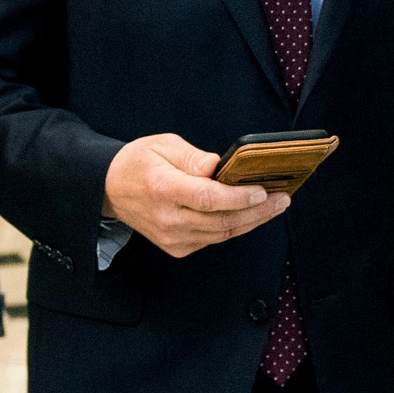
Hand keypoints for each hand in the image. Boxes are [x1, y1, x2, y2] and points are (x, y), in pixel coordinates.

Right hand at [102, 133, 287, 257]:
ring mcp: (172, 237)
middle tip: (282, 199)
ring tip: (275, 206)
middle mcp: (168, 219)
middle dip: (257, 211)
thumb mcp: (163, 145)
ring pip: (221, 233)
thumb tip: (221, 167)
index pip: (207, 198)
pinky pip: (213, 239)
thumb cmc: (138, 163)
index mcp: (163, 189)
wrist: (111, 188)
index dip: (238, 197)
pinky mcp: (177, 247)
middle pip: (220, 221)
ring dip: (252, 221)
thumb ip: (194, 158)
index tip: (262, 190)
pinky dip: (234, 228)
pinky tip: (251, 216)